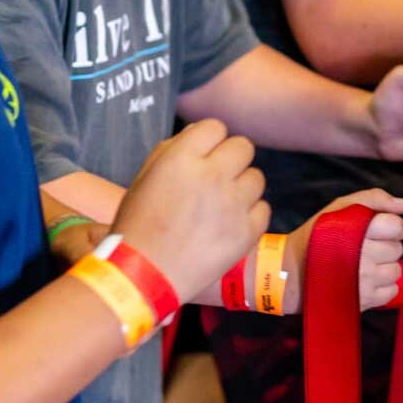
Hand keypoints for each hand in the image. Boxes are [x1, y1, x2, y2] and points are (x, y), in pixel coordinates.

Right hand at [111, 120, 267, 301]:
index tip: (203, 157)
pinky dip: (250, 215)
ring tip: (222, 206)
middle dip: (231, 160)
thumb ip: (171, 151)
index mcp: (181, 159)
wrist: (145, 276)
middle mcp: (212, 175)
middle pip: (243, 146)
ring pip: (257, 177)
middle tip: (217, 180)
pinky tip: (230, 225)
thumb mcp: (144, 179)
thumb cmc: (138, 226)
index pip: (215, 127)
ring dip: (242, 187)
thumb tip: (198, 134)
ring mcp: (233, 204)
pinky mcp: (247, 231)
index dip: (210, 141)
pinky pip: (263, 208)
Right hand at [287, 190, 402, 312]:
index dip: (392, 226)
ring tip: (363, 265)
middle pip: (398, 249)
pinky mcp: (364, 301)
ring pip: (396, 271)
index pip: (397, 227)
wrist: (289, 273)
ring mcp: (364, 282)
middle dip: (385, 246)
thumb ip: (375, 199)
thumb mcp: (339, 207)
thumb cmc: (315, 236)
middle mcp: (363, 257)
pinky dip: (382, 286)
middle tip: (364, 247)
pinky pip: (392, 291)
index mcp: (357, 231)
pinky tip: (364, 280)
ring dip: (384, 267)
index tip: (378, 230)